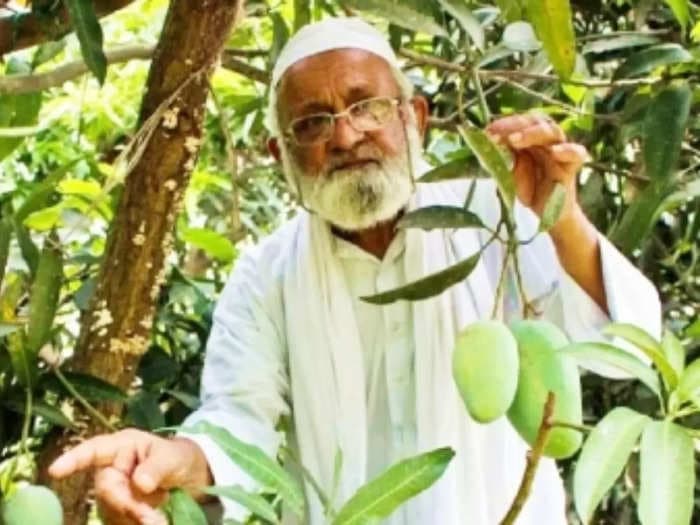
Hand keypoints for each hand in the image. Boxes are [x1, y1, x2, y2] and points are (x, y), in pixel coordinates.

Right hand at [48, 428, 211, 524]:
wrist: (190, 477)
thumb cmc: (177, 457)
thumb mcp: (172, 457)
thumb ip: (157, 467)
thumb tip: (141, 482)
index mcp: (122, 446)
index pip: (93, 450)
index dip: (73, 459)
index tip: (56, 470)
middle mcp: (112, 468)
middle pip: (105, 489)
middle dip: (127, 505)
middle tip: (152, 519)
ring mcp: (114, 490)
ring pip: (111, 509)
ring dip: (134, 518)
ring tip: (160, 518)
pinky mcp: (118, 509)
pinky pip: (118, 521)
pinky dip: (135, 523)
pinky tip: (155, 520)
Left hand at [486, 114, 590, 230]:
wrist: (549, 214)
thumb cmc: (530, 190)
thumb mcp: (510, 175)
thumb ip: (503, 161)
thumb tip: (490, 145)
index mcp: (531, 139)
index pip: (520, 123)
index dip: (505, 124)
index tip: (488, 131)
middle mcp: (546, 142)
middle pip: (536, 122)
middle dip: (515, 125)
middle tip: (497, 134)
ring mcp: (560, 153)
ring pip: (554, 132)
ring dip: (533, 133)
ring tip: (514, 140)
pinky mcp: (571, 167)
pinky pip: (577, 153)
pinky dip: (567, 150)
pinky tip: (554, 152)